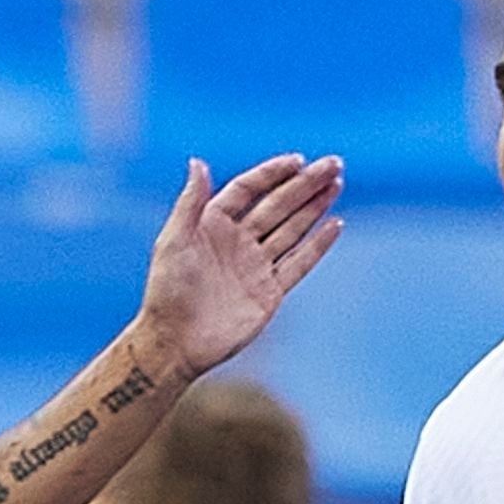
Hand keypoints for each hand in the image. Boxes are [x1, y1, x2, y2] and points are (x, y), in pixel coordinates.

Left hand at [137, 153, 343, 378]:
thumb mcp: (173, 241)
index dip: (273, 173)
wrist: (176, 343)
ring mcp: (256, 267)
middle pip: (278, 205)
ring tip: (337, 183)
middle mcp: (238, 242)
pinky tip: (334, 225)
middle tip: (333, 164)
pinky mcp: (269, 293)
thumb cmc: (167, 292)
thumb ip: (190, 202)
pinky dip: (317, 246)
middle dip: (305, 184)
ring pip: (292, 229)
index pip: (249, 190)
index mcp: (214, 224)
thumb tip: (198, 162)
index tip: (299, 160)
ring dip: (315, 206)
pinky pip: (298, 264)